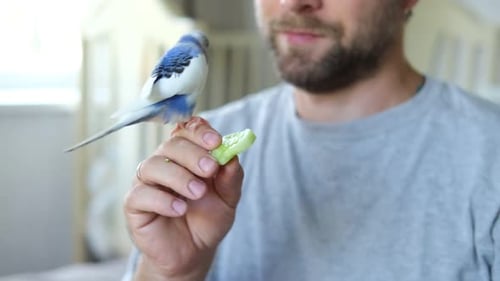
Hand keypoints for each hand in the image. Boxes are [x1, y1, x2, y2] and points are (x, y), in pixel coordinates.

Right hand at [124, 117, 243, 280]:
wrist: (193, 252)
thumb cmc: (207, 219)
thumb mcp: (228, 199)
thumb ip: (231, 177)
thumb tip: (232, 156)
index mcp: (186, 155)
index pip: (187, 130)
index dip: (199, 131)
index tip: (216, 141)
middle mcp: (164, 162)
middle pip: (171, 145)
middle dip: (193, 154)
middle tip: (210, 169)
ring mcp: (146, 182)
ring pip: (153, 165)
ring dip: (178, 176)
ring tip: (197, 193)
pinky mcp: (135, 204)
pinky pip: (141, 194)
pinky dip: (162, 200)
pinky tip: (179, 209)